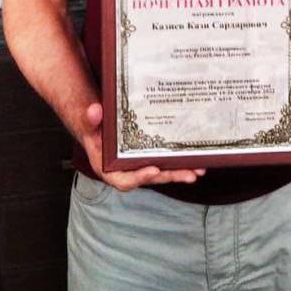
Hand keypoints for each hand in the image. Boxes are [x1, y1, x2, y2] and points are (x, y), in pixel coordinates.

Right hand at [79, 102, 204, 190]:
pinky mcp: (150, 158)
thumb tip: (94, 110)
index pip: (124, 180)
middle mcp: (127, 171)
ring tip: (199, 170)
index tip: (154, 170)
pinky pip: (166, 162)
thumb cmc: (94, 128)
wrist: (100, 126)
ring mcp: (140, 165)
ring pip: (162, 172)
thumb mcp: (90, 123)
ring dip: (180, 172)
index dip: (139, 177)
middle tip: (190, 174)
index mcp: (109, 169)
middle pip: (150, 178)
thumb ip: (91, 119)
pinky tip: (196, 161)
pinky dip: (180, 162)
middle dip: (170, 176)